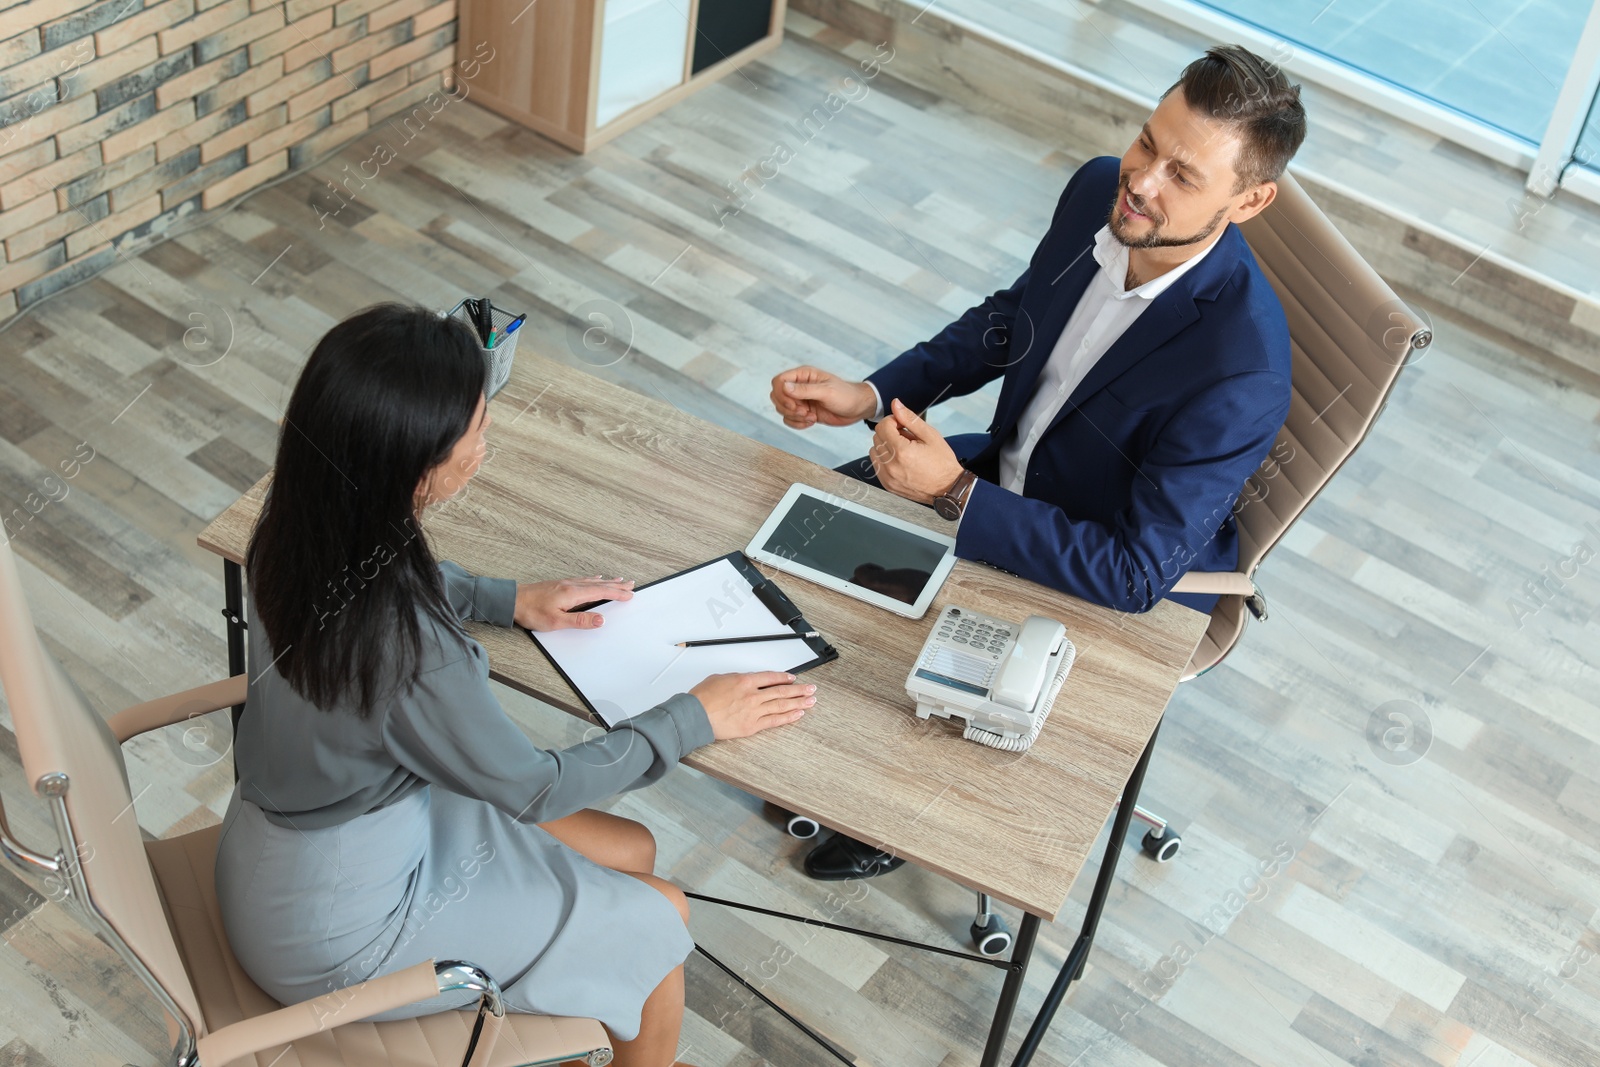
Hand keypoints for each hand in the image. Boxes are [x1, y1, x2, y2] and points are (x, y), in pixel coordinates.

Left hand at [515, 575, 634, 630]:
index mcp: (573, 593)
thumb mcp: (557, 621)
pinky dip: (593, 579)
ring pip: (592, 581)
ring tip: (618, 580)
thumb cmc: (531, 611)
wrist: (512, 600)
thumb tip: (601, 619)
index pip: (601, 592)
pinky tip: (593, 578)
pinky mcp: (559, 584)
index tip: (630, 595)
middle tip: (631, 584)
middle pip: (600, 584)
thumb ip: (580, 620)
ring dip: (607, 581)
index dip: (617, 593)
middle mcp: (571, 585)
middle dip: (617, 585)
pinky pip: (583, 580)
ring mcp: (565, 583)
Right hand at [689, 671, 815, 739]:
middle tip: (811, 689)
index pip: (770, 678)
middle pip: (781, 691)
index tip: (793, 679)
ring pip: (781, 706)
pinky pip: (774, 721)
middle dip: (798, 690)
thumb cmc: (702, 698)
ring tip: (810, 701)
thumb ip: (736, 679)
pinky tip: (798, 714)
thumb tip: (746, 681)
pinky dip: (788, 718)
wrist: (695, 716)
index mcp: (745, 681)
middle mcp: (753, 695)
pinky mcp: (752, 726)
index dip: (784, 678)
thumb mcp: (719, 679)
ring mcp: (754, 711)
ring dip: (798, 702)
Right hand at [771, 366, 877, 428]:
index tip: (795, 405)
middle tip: (805, 412)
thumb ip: (805, 390)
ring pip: (782, 409)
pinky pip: (789, 419)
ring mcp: (800, 399)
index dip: (782, 395)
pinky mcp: (803, 412)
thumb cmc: (846, 395)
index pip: (779, 381)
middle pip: (776, 396)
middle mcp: (799, 386)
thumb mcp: (826, 391)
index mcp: (803, 375)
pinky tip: (811, 422)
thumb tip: (784, 387)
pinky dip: (797, 424)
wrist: (857, 408)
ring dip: (794, 417)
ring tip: (811, 417)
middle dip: (788, 408)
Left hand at [870, 398, 964, 504]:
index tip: (903, 425)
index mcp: (902, 451)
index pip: (883, 426)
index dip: (893, 421)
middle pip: (877, 437)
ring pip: (874, 450)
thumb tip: (896, 404)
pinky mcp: (887, 484)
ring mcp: (888, 477)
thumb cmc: (942, 463)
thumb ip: (910, 418)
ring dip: (886, 446)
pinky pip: (877, 465)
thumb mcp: (930, 435)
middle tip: (907, 437)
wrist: (948, 487)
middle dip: (890, 432)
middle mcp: (891, 466)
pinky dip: (885, 459)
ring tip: (904, 450)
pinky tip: (900, 460)